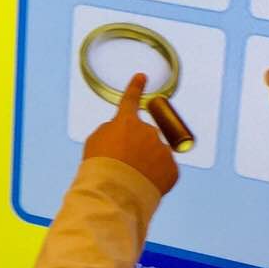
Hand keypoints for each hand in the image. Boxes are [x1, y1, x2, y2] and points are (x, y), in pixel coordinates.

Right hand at [83, 73, 178, 194]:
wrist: (115, 191)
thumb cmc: (99, 166)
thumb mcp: (96, 141)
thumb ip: (112, 131)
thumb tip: (125, 133)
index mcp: (126, 121)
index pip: (130, 100)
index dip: (135, 88)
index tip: (142, 76)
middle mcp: (148, 131)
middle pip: (143, 137)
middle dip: (137, 149)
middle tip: (122, 167)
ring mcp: (162, 149)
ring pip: (155, 155)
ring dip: (146, 164)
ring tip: (131, 180)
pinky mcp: (172, 169)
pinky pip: (165, 172)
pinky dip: (156, 179)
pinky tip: (143, 186)